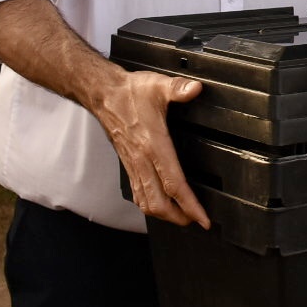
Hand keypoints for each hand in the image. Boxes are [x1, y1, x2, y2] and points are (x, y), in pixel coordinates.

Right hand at [97, 71, 209, 227]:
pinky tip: (160, 204)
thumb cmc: (130, 92)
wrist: (103, 95)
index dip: (190, 205)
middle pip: (159, 203)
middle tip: (196, 221)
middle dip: (178, 218)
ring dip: (164, 214)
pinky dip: (150, 205)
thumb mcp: (157, 86)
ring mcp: (133, 164)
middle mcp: (142, 160)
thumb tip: (195, 89)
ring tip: (182, 217)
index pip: (174, 184)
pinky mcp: (128, 164)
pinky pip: (138, 193)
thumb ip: (178, 88)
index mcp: (153, 145)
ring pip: (146, 202)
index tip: (203, 218)